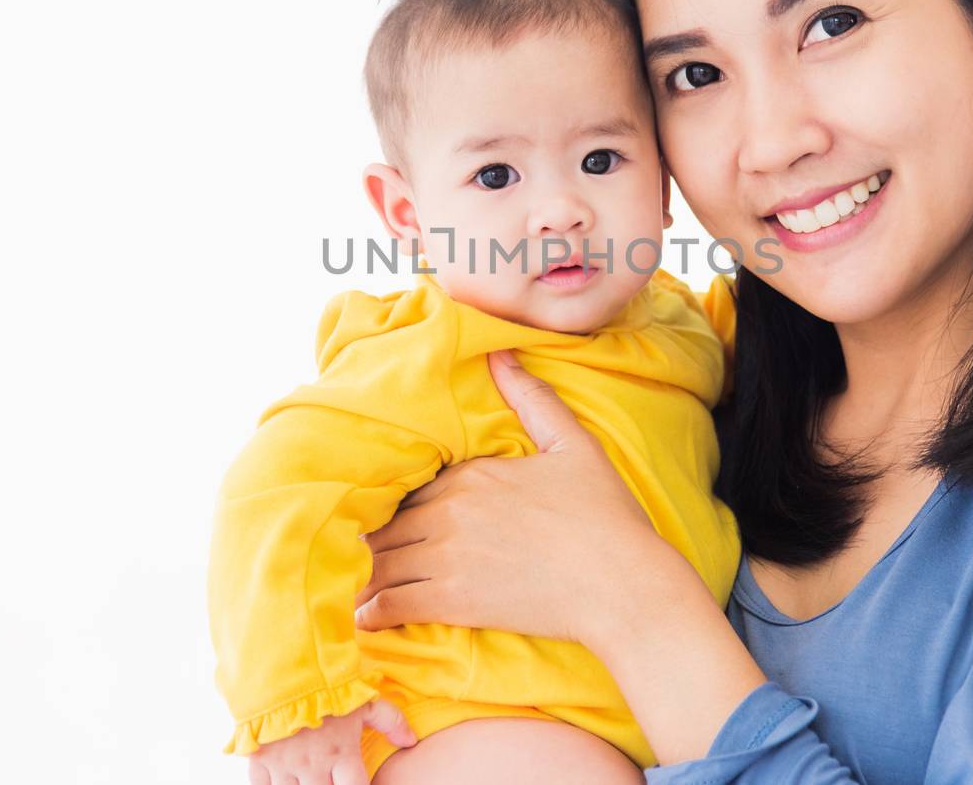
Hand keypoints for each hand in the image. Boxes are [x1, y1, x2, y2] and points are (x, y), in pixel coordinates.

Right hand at [246, 699, 414, 784]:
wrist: (280, 668)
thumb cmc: (325, 684)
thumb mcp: (363, 700)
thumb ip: (390, 720)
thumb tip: (411, 741)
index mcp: (341, 754)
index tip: (360, 784)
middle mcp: (313, 767)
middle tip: (332, 778)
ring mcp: (285, 767)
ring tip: (311, 779)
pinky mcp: (260, 762)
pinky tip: (284, 782)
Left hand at [353, 349, 679, 650]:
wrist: (622, 583)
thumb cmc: (605, 516)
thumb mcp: (575, 445)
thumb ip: (533, 400)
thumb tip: (499, 354)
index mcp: (473, 473)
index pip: (411, 483)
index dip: (396, 500)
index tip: (384, 513)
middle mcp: (450, 510)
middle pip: (387, 522)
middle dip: (372, 537)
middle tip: (356, 553)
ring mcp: (448, 556)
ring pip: (381, 562)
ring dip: (366, 573)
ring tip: (350, 585)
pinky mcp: (453, 600)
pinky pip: (390, 603)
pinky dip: (371, 611)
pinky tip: (363, 617)